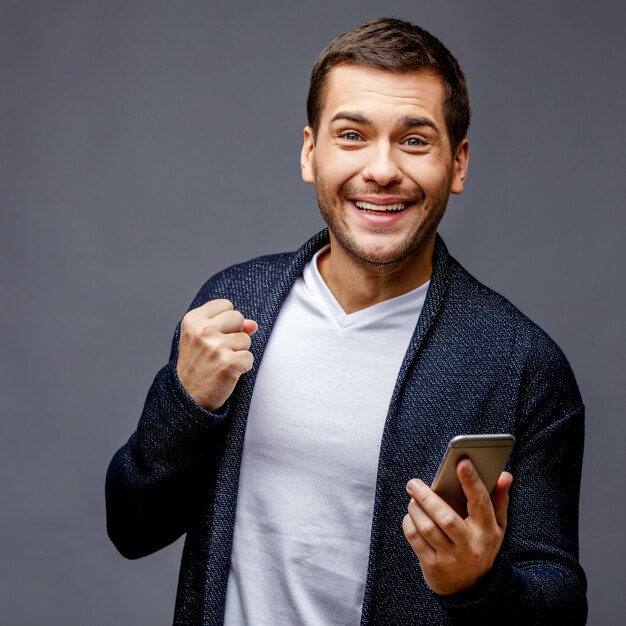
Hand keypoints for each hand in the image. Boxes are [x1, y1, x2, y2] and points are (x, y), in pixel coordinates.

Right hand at [176, 299, 257, 410]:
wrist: (188, 396)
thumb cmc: (198, 364)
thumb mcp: (204, 338)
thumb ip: (228, 325)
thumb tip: (253, 325)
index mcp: (193, 320)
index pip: (226, 305)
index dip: (226, 320)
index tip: (215, 334)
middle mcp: (203, 331)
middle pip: (238, 317)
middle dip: (235, 333)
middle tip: (219, 350)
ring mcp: (215, 347)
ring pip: (246, 339)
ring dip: (239, 351)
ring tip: (221, 361)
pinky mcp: (228, 363)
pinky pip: (249, 357)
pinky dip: (242, 366)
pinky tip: (227, 372)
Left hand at [402, 459, 512, 594]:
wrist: (472, 589)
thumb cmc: (481, 545)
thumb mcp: (496, 526)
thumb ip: (498, 499)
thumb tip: (505, 474)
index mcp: (488, 531)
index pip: (481, 503)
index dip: (471, 481)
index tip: (462, 462)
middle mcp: (471, 546)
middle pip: (446, 517)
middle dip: (426, 496)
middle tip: (413, 482)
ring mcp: (452, 558)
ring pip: (428, 528)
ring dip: (415, 508)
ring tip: (412, 497)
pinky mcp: (433, 566)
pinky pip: (416, 539)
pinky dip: (409, 523)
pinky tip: (411, 515)